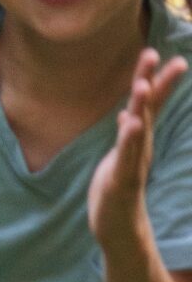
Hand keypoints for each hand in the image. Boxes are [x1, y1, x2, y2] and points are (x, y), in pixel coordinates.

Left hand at [90, 48, 188, 256]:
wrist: (118, 227)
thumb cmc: (117, 190)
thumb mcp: (119, 157)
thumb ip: (126, 135)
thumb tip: (127, 114)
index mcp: (136, 140)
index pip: (147, 105)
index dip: (152, 81)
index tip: (156, 54)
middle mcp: (139, 147)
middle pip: (147, 110)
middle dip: (155, 83)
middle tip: (165, 57)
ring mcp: (132, 162)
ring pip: (138, 130)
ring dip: (141, 106)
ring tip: (143, 83)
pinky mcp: (122, 180)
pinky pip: (127, 156)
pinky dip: (129, 139)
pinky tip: (130, 122)